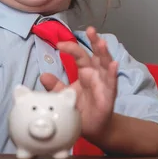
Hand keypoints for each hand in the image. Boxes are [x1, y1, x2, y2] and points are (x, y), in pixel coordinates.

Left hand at [40, 26, 117, 143]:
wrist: (91, 128)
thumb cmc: (81, 107)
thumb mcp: (65, 95)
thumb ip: (55, 85)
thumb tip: (43, 76)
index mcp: (85, 71)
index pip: (79, 54)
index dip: (70, 47)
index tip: (58, 44)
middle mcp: (96, 74)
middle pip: (96, 54)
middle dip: (95, 41)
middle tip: (91, 30)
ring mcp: (104, 83)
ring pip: (106, 65)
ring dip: (105, 53)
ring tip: (102, 43)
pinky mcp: (109, 96)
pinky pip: (112, 83)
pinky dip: (112, 73)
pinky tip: (114, 64)